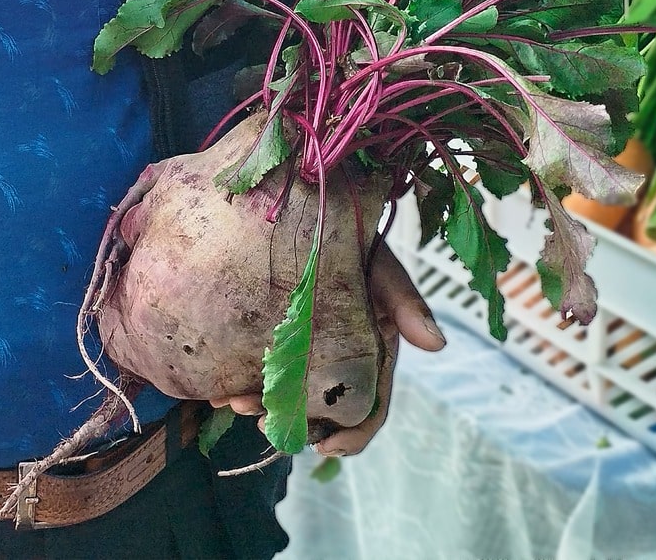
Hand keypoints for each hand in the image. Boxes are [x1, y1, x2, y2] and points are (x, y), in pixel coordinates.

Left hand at [208, 246, 445, 453]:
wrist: (314, 207)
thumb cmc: (355, 238)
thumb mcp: (381, 266)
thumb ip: (405, 301)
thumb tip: (437, 344)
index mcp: (374, 350)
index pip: (370, 405)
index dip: (352, 433)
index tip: (326, 448)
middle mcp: (340, 356)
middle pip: (323, 408)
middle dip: (296, 423)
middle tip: (262, 423)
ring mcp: (306, 348)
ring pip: (288, 394)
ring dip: (262, 405)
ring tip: (234, 403)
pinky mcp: (276, 337)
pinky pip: (260, 370)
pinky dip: (240, 384)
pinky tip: (217, 390)